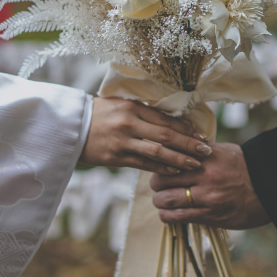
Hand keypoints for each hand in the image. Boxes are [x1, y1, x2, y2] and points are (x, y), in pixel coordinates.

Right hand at [81, 98, 212, 174]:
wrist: (70, 126)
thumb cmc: (99, 114)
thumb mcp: (120, 105)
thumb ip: (143, 112)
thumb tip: (172, 122)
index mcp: (132, 107)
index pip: (166, 119)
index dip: (186, 129)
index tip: (202, 136)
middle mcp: (129, 123)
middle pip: (166, 135)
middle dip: (189, 145)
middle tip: (206, 151)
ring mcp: (122, 141)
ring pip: (158, 152)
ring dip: (179, 159)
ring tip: (196, 165)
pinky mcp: (115, 157)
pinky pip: (143, 164)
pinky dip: (160, 168)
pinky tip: (173, 171)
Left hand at [149, 141, 269, 228]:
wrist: (270, 190)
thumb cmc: (245, 168)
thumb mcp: (224, 151)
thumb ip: (200, 150)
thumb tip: (178, 142)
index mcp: (207, 156)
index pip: (172, 155)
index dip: (159, 160)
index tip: (158, 164)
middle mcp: (206, 175)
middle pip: (164, 177)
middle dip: (156, 183)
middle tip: (157, 184)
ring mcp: (208, 196)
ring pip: (167, 199)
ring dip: (159, 201)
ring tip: (161, 201)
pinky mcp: (211, 216)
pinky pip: (179, 217)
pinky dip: (167, 216)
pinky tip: (166, 214)